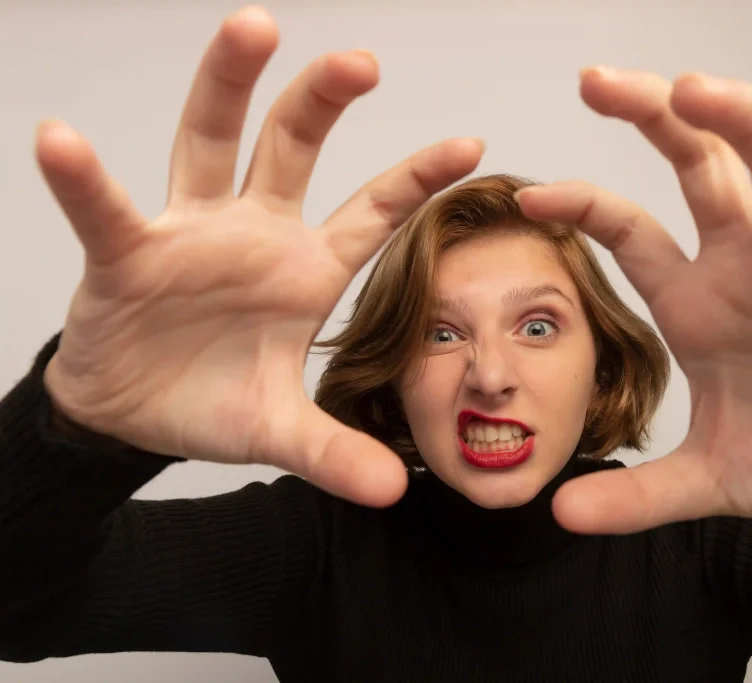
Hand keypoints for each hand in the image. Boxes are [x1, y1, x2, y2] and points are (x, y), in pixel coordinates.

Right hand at [38, 7, 483, 505]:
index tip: (472, 143)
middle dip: (324, 101)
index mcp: (305, 268)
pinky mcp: (127, 255)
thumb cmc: (210, 401)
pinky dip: (83, 180)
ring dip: (229, 85)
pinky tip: (60, 141)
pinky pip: (106, 210)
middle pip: (293, 147)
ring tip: (254, 27)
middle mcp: (253, 233)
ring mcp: (190, 234)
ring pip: (211, 142)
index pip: (372, 212)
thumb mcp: (280, 431)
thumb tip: (395, 491)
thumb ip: (334, 453)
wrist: (132, 418)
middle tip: (363, 61)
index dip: (417, 177)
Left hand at [516, 67, 751, 533]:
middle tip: (599, 81)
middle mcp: (751, 266)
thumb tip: (561, 515)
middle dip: (652, 118)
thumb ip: (639, 496)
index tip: (527, 195)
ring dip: (743, 125)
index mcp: (699, 300)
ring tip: (696, 89)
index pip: (629, 231)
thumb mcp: (708, 479)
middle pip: (700, 167)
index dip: (581, 205)